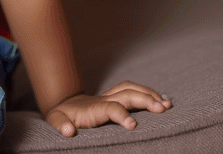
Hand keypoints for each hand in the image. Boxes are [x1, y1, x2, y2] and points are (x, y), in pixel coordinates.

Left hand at [46, 81, 171, 136]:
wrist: (63, 102)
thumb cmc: (62, 115)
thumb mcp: (55, 120)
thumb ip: (60, 125)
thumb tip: (68, 131)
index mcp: (94, 107)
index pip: (111, 107)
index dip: (122, 115)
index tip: (134, 125)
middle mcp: (104, 99)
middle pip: (127, 94)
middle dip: (145, 99)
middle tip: (163, 109)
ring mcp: (111, 97)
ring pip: (132, 90)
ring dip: (149, 94)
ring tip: (167, 104)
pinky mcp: (115, 99)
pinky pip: (133, 92)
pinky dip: (148, 94)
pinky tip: (162, 100)